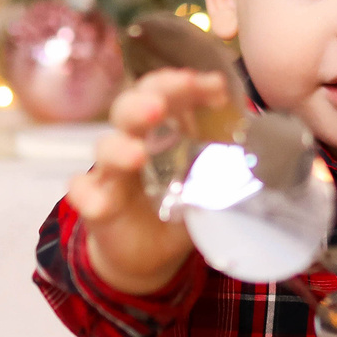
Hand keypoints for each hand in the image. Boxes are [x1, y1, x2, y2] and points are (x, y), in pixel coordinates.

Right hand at [67, 68, 226, 295]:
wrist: (149, 253)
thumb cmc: (177, 204)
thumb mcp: (207, 178)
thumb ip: (224, 156)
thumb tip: (253, 134)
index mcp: (159, 128)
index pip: (161, 91)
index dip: (179, 83)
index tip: (210, 86)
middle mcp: (131, 141)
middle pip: (127, 111)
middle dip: (142, 103)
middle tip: (158, 108)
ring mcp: (111, 173)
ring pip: (105, 149)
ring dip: (119, 149)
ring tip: (137, 155)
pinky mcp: (97, 206)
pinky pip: (84, 194)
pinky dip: (89, 196)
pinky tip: (102, 202)